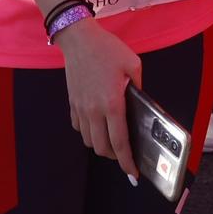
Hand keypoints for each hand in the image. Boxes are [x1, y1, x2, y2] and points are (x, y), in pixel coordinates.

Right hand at [57, 17, 142, 180]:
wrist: (79, 39)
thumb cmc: (108, 49)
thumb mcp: (133, 64)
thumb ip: (139, 87)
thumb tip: (140, 103)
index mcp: (112, 103)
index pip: (119, 142)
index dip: (126, 162)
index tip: (133, 174)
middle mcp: (94, 111)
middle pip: (102, 148)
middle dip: (115, 157)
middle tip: (125, 153)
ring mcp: (80, 108)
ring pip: (89, 141)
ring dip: (101, 146)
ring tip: (112, 140)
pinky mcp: (72, 103)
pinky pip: (79, 128)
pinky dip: (88, 133)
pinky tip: (97, 125)